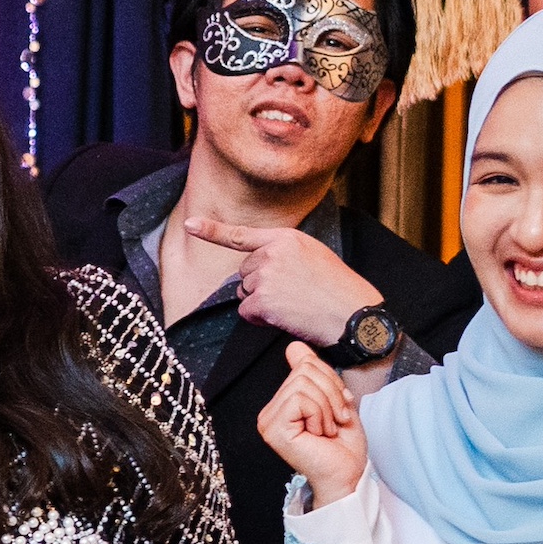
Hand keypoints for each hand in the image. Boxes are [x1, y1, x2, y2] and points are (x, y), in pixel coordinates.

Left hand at [180, 215, 383, 349]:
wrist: (353, 314)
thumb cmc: (336, 287)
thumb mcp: (312, 254)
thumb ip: (282, 252)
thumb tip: (253, 267)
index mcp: (285, 238)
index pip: (241, 235)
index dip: (211, 230)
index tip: (189, 224)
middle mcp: (272, 253)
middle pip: (244, 272)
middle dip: (260, 285)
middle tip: (293, 293)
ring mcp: (265, 277)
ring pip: (244, 293)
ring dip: (262, 303)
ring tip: (294, 304)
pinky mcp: (262, 300)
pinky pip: (246, 312)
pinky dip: (260, 319)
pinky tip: (286, 317)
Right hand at [256, 345, 369, 506]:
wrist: (347, 475)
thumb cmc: (343, 446)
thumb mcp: (335, 400)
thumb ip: (316, 375)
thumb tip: (294, 347)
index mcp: (283, 403)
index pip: (304, 365)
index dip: (330, 380)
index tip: (338, 406)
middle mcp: (270, 411)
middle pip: (304, 372)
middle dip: (331, 393)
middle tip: (334, 421)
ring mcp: (268, 421)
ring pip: (303, 385)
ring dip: (327, 408)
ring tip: (326, 429)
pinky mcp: (274, 429)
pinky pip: (301, 400)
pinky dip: (319, 414)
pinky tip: (318, 433)